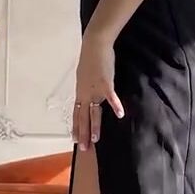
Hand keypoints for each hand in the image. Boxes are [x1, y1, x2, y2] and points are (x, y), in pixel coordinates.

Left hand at [72, 29, 124, 149]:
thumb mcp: (84, 75)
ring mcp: (95, 89)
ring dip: (94, 127)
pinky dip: (115, 106)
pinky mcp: (105, 83)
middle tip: (83, 148)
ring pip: (94, 112)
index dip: (75, 127)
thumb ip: (86, 86)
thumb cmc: (91, 58)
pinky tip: (120, 114)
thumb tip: (87, 93)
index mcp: (80, 92)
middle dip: (83, 133)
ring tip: (95, 140)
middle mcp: (85, 93)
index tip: (74, 140)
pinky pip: (111, 97)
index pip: (76, 113)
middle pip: (83, 117)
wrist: (94, 45)